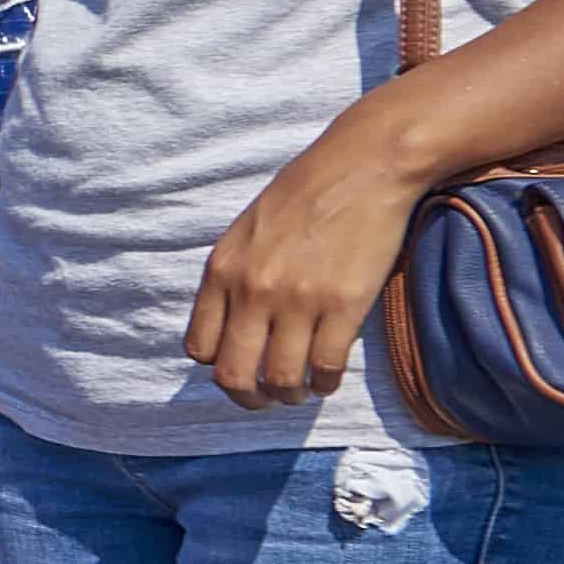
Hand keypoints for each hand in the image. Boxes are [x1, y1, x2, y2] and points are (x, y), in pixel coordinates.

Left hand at [184, 145, 425, 407]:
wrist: (363, 165)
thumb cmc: (306, 191)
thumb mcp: (247, 230)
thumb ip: (234, 277)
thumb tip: (232, 326)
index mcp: (222, 270)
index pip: (200, 348)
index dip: (220, 367)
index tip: (242, 366)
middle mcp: (253, 290)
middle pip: (234, 376)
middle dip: (250, 398)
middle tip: (268, 397)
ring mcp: (298, 300)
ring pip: (282, 381)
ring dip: (291, 396)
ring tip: (302, 389)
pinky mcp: (343, 305)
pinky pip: (325, 368)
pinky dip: (325, 384)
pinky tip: (328, 377)